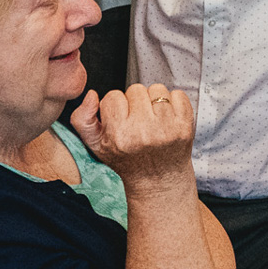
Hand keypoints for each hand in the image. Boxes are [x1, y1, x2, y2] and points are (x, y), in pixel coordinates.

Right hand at [70, 83, 196, 193]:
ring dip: (153, 101)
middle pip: (135, 90)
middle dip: (134, 102)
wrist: (158, 180)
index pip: (113, 97)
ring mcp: (167, 129)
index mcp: (119, 136)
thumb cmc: (125, 159)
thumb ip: (82, 119)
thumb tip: (91, 94)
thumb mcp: (95, 145)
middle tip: (137, 122)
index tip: (120, 121)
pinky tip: (167, 119)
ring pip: (156, 89)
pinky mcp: (185, 127)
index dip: (115, 107)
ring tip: (152, 119)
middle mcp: (144, 133)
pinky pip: (178, 94)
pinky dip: (173, 102)